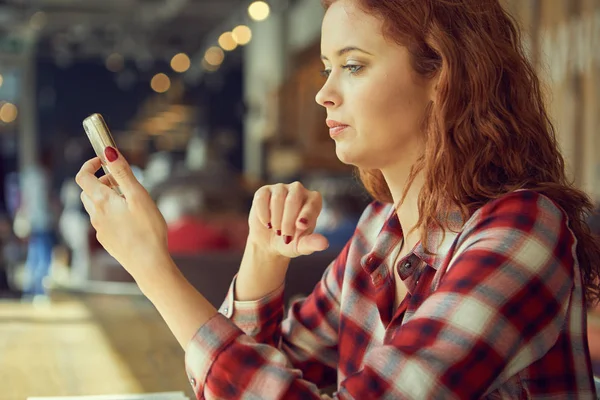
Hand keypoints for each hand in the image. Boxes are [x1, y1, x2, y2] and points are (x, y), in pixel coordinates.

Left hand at [75, 147, 168, 278]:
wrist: (149, 264)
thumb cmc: (148, 230)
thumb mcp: (139, 196)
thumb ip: (123, 173)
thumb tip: (109, 152)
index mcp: (102, 201)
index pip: (83, 176)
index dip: (90, 164)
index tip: (104, 160)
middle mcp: (96, 215)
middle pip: (88, 191)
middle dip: (101, 181)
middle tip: (122, 181)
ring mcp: (100, 229)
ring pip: (95, 206)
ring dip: (106, 197)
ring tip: (129, 200)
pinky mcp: (107, 241)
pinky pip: (104, 220)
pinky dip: (112, 212)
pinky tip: (131, 220)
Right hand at [249, 182, 328, 257]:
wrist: (269, 242)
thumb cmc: (290, 242)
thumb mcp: (301, 246)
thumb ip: (312, 243)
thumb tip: (324, 244)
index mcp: (313, 200)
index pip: (312, 204)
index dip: (306, 215)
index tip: (300, 226)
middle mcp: (298, 190)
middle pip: (293, 199)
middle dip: (288, 221)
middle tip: (286, 238)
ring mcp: (281, 188)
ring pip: (278, 198)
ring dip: (276, 219)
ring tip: (276, 231)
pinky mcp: (264, 191)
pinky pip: (262, 198)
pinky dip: (263, 213)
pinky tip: (266, 223)